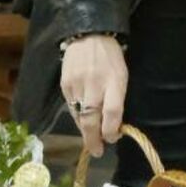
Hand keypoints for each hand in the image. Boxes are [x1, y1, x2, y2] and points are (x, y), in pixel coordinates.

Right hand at [60, 35, 127, 155]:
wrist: (88, 35)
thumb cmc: (110, 58)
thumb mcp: (121, 76)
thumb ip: (117, 99)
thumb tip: (112, 126)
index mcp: (114, 81)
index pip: (112, 112)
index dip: (111, 130)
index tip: (112, 139)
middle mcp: (94, 84)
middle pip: (92, 119)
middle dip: (94, 139)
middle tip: (97, 151)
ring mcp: (77, 84)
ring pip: (79, 116)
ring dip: (85, 129)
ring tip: (91, 136)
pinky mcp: (65, 84)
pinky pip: (71, 107)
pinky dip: (77, 116)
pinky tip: (82, 119)